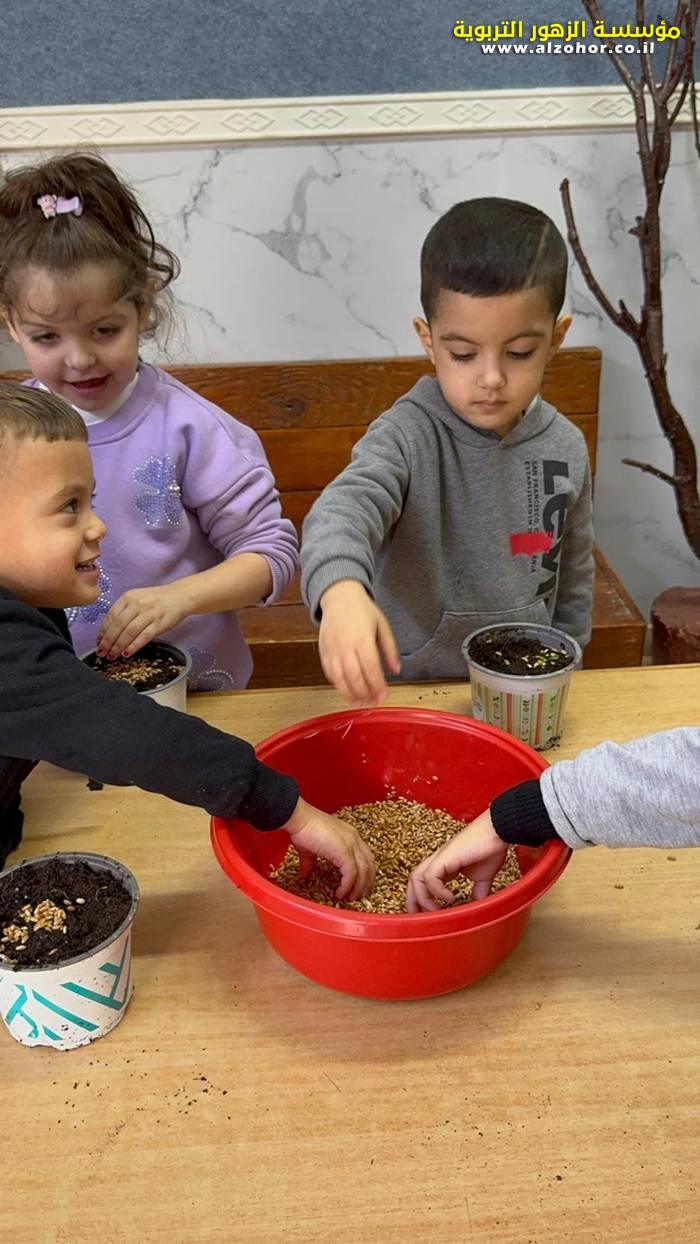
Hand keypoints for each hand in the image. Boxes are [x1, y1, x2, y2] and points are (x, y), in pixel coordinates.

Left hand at [96, 584, 189, 658]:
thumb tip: (109, 631)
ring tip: (112, 656)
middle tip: (102, 653)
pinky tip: (127, 653)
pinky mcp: (159, 623)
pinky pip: (144, 636)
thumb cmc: (157, 599)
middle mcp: (137, 604)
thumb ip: (124, 611)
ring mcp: (149, 614)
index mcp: (128, 597)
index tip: (98, 642)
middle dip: (107, 641)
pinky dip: (134, 646)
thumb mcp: (137, 598)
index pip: (111, 616)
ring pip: (129, 632)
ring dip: (118, 646)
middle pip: (118, 625)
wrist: (180, 596)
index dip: (103, 631)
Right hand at [282, 797, 375, 901]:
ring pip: (364, 871)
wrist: (298, 818)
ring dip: (359, 888)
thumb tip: (304, 876)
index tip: (359, 885)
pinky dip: (347, 886)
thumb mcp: (309, 849)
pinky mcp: (344, 851)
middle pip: (369, 864)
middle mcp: (354, 838)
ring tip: (351, 898)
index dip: (365, 872)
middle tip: (359, 895)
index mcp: (350, 835)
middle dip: (367, 882)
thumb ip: (311, 862)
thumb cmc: (302, 828)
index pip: (366, 856)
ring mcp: (351, 844)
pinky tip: (340, 893)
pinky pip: (351, 874)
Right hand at [319, 580, 400, 706]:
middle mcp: (345, 645)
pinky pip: (329, 673)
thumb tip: (395, 671)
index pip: (370, 668)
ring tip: (360, 702)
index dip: (377, 685)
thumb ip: (390, 650)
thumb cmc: (362, 611)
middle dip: (365, 693)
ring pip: (339, 678)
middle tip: (373, 702)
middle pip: (354, 676)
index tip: (384, 694)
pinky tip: (347, 691)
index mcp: (363, 638)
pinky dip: (337, 685)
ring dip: (350, 694)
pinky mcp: (323, 651)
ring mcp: (332, 649)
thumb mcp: (383, 626)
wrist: (339, 596)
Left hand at [405, 808, 506, 911]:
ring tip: (435, 911)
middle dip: (413, 901)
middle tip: (421, 919)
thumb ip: (478, 891)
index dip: (422, 899)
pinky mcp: (445, 856)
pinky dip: (436, 890)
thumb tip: (479, 907)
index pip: (423, 882)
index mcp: (445, 865)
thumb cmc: (491, 848)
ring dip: (422, 899)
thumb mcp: (484, 876)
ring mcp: (440, 857)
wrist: (499, 831)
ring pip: (417, 878)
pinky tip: (449, 898)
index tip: (427, 916)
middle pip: (414, 880)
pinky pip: (431, 876)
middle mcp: (438, 860)